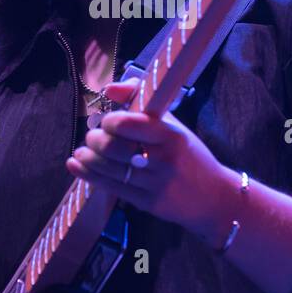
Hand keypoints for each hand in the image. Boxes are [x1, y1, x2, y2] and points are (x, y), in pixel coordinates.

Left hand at [65, 77, 236, 245]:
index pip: (129, 124)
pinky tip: (76, 165)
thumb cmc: (189, 155)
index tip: (107, 121)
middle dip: (95, 140)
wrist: (215, 197)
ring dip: (88, 158)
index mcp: (170, 135)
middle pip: (114, 148)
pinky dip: (88, 174)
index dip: (110, 121)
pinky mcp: (147, 203)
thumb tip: (108, 89)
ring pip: (109, 169)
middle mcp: (162, 159)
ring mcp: (154, 183)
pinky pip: (111, 187)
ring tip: (83, 151)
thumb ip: (141, 102)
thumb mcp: (173, 125)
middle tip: (93, 136)